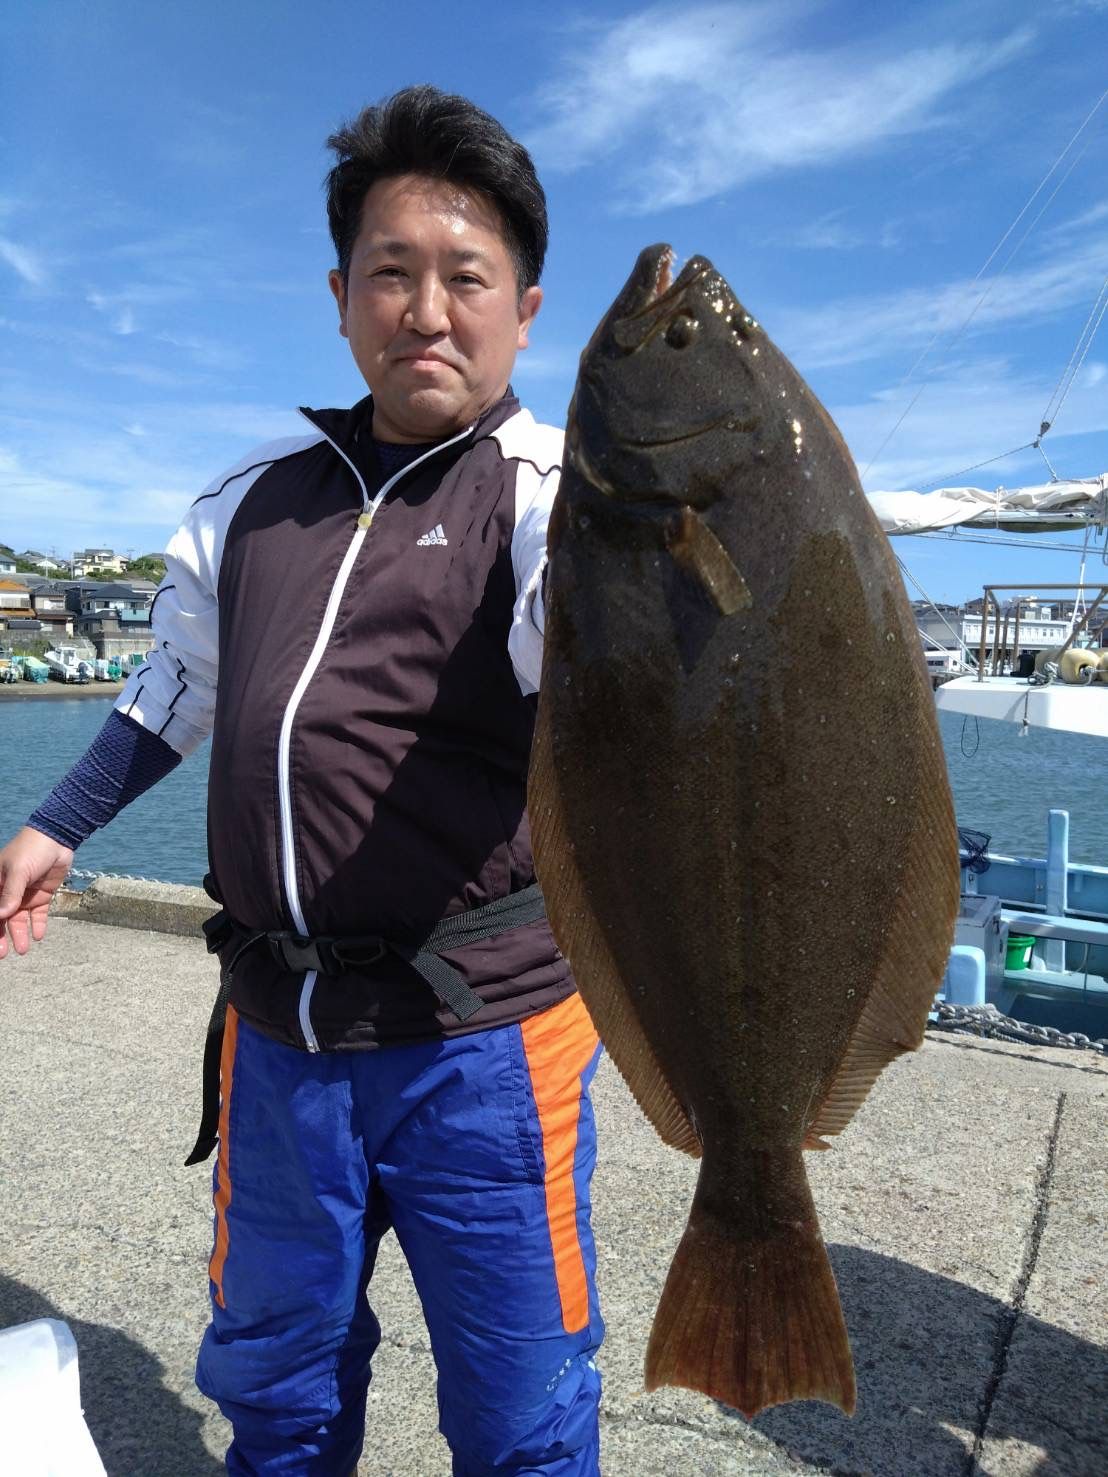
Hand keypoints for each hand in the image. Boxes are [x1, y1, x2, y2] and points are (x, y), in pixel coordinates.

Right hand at [0, 827, 74, 958]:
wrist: (57, 838)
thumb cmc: (30, 850)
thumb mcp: (18, 871)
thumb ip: (10, 894)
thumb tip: (1, 916)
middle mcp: (7, 892)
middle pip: (2, 919)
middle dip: (1, 937)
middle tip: (4, 954)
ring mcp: (24, 894)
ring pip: (19, 920)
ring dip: (20, 935)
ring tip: (24, 950)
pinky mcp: (42, 895)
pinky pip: (38, 915)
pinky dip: (37, 925)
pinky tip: (38, 936)